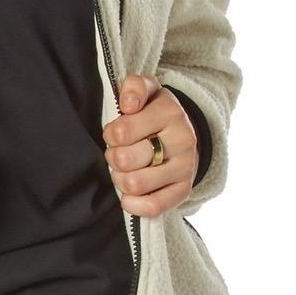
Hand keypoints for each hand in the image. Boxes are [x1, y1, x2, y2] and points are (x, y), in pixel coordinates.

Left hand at [102, 74, 198, 217]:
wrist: (184, 132)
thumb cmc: (154, 111)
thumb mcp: (146, 89)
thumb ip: (134, 87)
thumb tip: (128, 105)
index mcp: (170, 112)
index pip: (121, 132)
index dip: (110, 134)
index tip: (115, 133)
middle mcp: (182, 140)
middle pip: (124, 160)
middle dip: (113, 156)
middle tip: (118, 152)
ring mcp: (185, 167)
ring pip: (135, 184)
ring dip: (120, 178)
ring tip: (124, 170)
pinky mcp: (184, 191)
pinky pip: (152, 207)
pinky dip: (133, 203)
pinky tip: (128, 194)